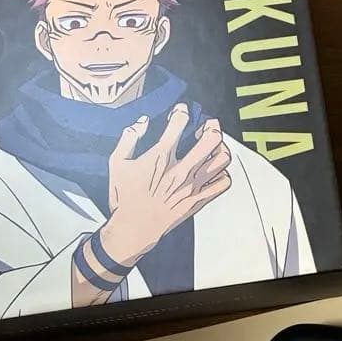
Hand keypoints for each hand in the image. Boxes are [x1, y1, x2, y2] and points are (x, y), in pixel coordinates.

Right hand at [100, 103, 231, 266]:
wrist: (134, 229)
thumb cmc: (124, 197)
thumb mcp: (117, 163)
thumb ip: (129, 138)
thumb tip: (143, 121)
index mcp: (161, 157)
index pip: (180, 122)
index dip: (182, 111)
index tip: (181, 112)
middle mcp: (181, 170)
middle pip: (211, 138)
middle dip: (211, 125)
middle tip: (206, 125)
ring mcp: (193, 185)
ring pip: (223, 158)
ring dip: (220, 148)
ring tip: (212, 147)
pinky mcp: (200, 199)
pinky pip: (224, 182)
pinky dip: (222, 173)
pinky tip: (212, 171)